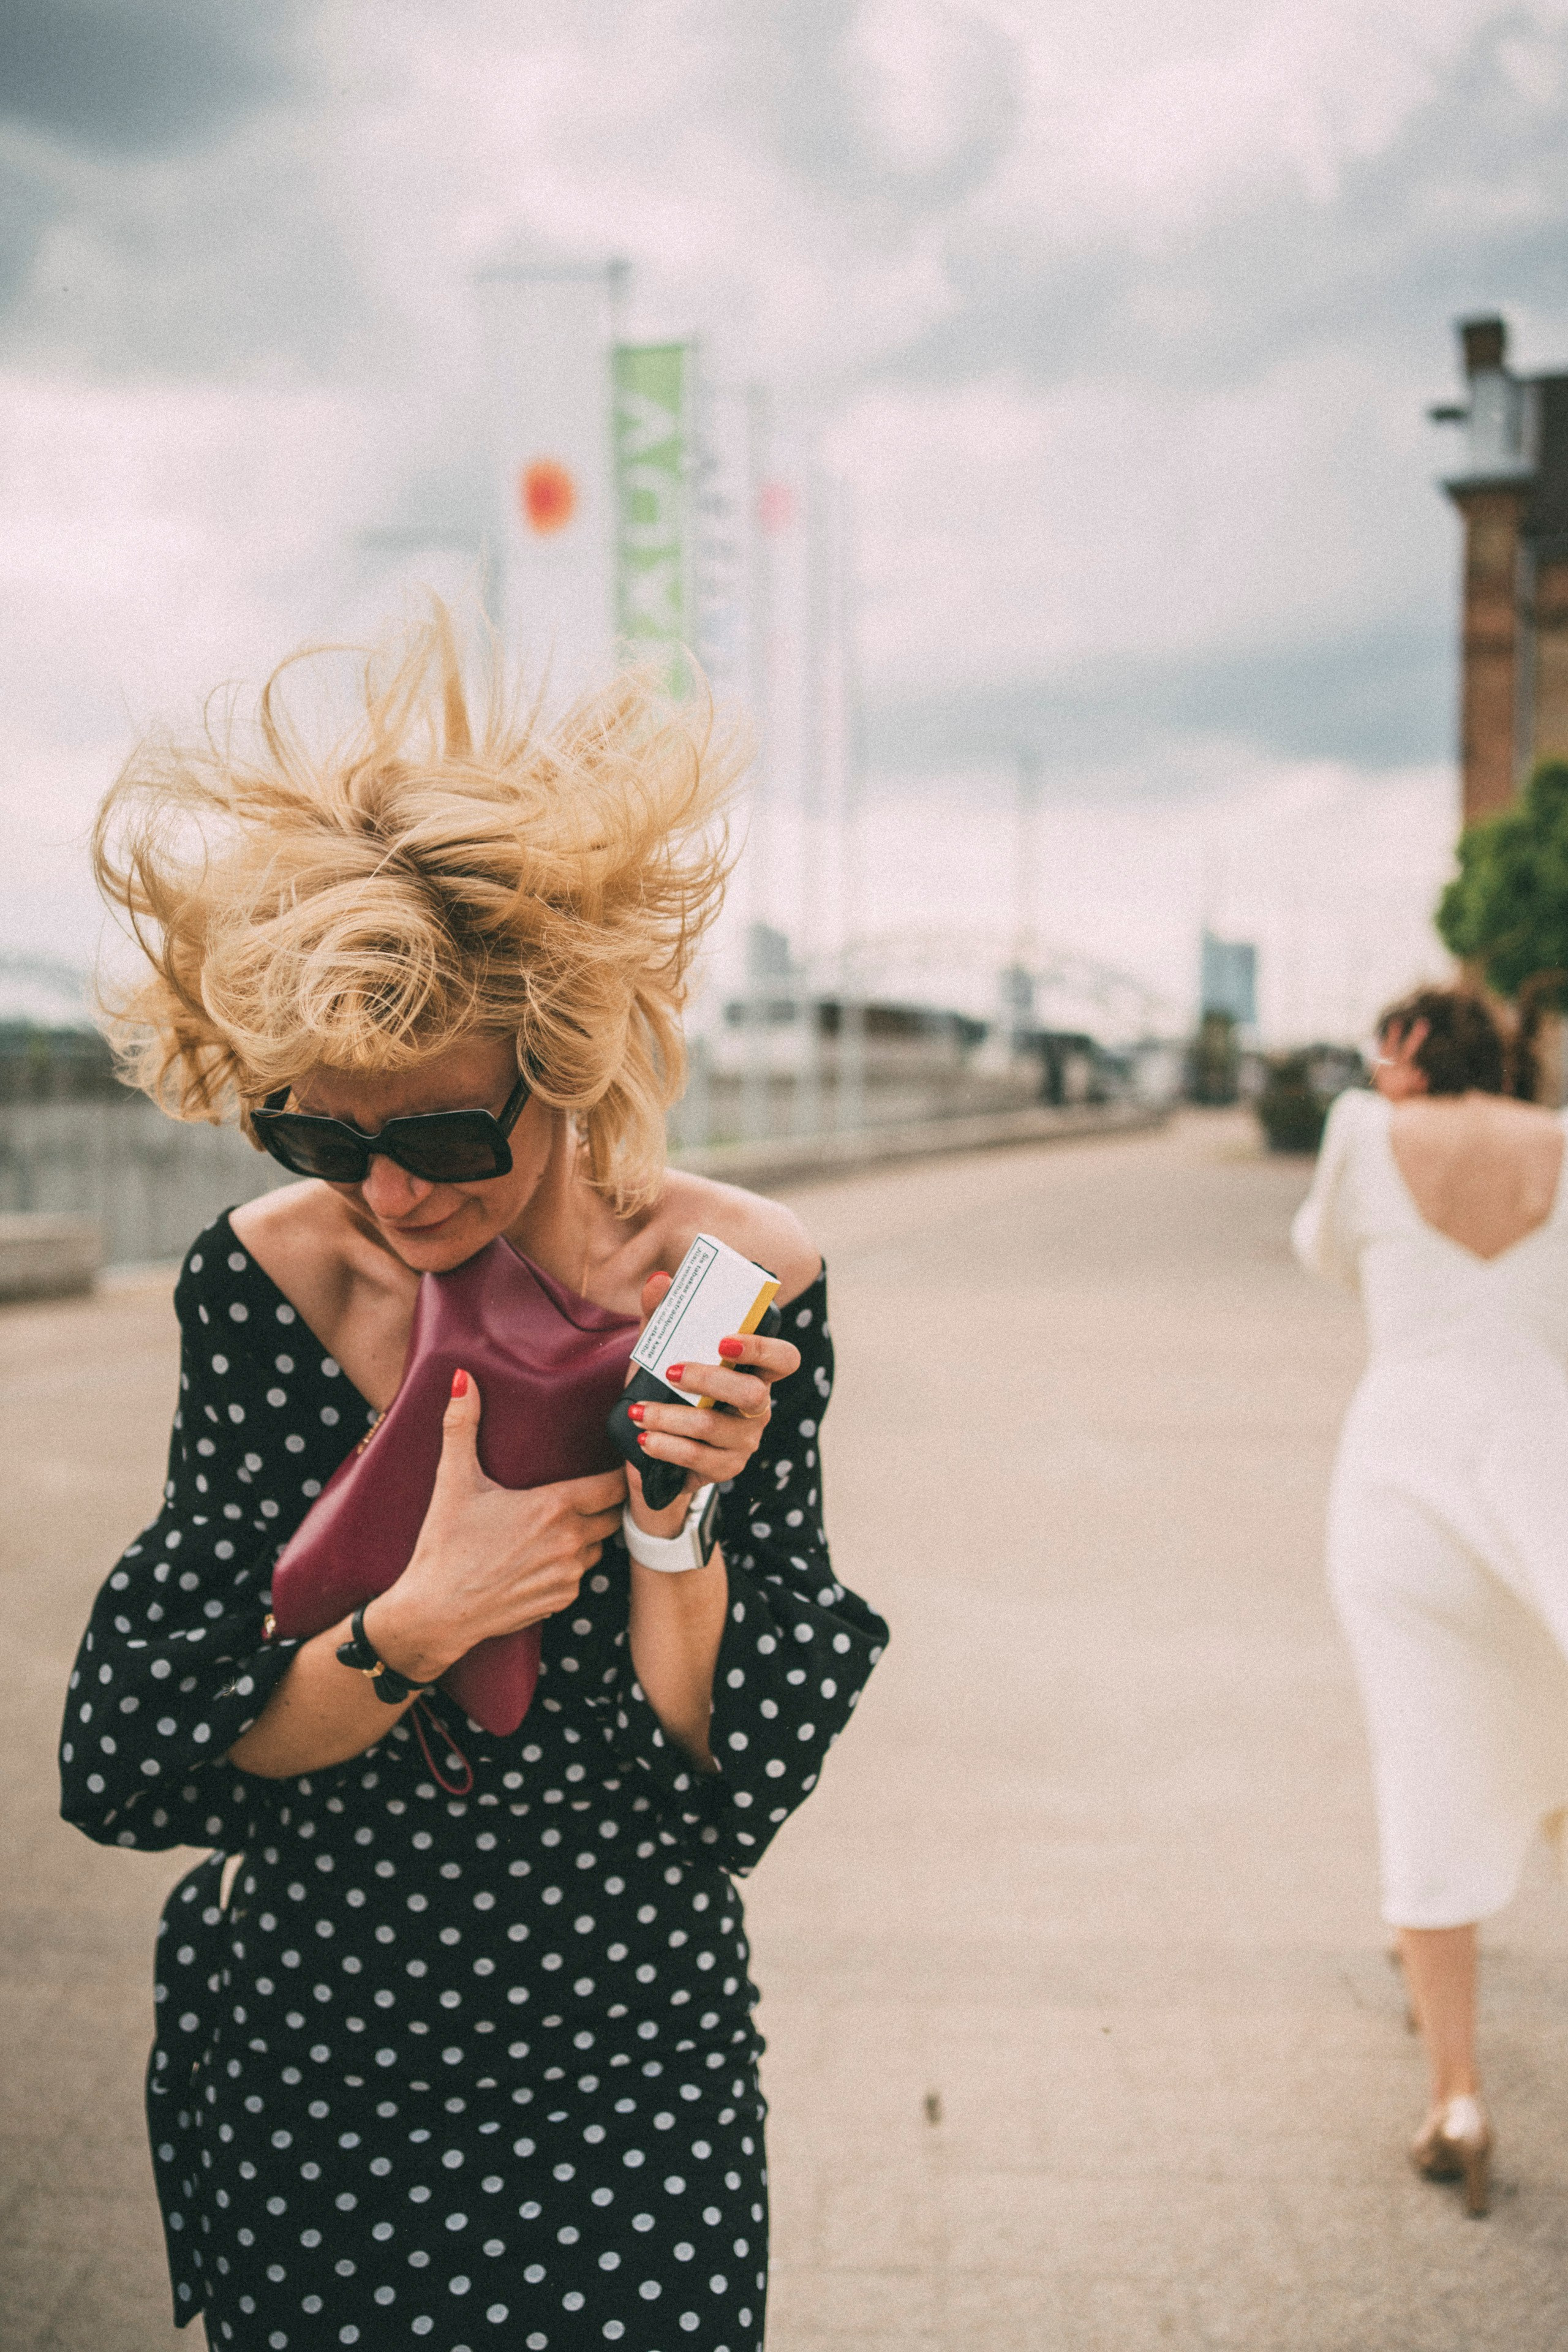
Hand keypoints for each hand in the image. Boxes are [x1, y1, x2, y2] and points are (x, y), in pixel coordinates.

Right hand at [369, 1371, 625, 1681]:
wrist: (434, 1612)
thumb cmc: (444, 1546)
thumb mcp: (452, 1481)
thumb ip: (461, 1425)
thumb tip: (461, 1379)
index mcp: (554, 1507)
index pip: (614, 1485)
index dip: (619, 1474)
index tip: (614, 1465)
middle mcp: (570, 1542)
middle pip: (612, 1516)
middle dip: (602, 1504)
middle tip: (584, 1492)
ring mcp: (569, 1576)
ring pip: (597, 1547)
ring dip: (587, 1536)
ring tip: (559, 1524)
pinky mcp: (561, 1601)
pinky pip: (580, 1577)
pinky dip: (568, 1566)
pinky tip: (541, 1557)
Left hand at [624, 1272, 801, 1535]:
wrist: (651, 1448)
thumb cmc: (666, 1390)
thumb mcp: (660, 1351)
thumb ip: (661, 1315)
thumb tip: (659, 1280)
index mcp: (753, 1372)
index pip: (784, 1359)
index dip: (763, 1348)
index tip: (725, 1339)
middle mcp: (757, 1407)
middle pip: (752, 1393)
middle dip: (709, 1380)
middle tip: (671, 1370)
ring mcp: (744, 1441)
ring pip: (715, 1427)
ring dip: (671, 1417)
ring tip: (638, 1412)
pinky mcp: (725, 1470)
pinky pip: (698, 1458)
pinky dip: (666, 1446)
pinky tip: (644, 1439)